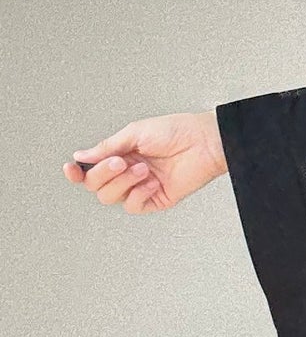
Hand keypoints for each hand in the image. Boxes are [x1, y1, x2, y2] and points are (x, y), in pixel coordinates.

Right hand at [62, 110, 227, 214]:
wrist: (204, 142)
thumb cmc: (176, 131)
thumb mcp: (135, 133)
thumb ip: (107, 147)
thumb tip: (81, 156)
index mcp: (120, 154)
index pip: (90, 170)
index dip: (76, 172)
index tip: (71, 168)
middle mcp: (127, 172)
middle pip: (96, 185)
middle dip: (104, 173)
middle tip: (121, 160)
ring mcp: (141, 186)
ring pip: (111, 197)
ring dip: (123, 182)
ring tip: (144, 168)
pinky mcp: (156, 199)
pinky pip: (133, 206)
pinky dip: (139, 194)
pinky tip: (152, 182)